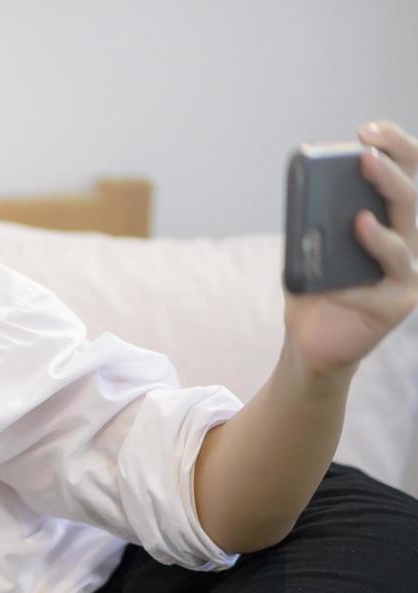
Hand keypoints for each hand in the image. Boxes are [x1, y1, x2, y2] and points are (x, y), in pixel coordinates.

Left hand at [284, 121, 417, 379]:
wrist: (309, 339)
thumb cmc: (314, 286)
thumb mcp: (306, 246)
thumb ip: (313, 221)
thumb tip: (310, 196)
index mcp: (390, 216)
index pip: (405, 171)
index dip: (394, 146)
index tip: (365, 131)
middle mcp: (407, 240)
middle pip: (409, 200)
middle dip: (389, 175)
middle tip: (364, 157)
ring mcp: (406, 274)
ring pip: (401, 247)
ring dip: (379, 234)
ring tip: (358, 220)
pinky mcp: (395, 306)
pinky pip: (374, 294)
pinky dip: (348, 290)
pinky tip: (328, 289)